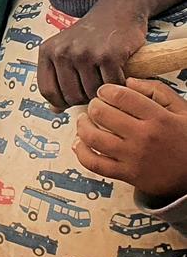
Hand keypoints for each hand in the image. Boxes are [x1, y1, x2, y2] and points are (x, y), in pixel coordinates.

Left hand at [36, 2, 145, 108]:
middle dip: (85, 98)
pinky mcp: (109, 55)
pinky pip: (112, 85)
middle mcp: (63, 51)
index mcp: (47, 51)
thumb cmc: (90, 36)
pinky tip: (120, 76)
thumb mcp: (65, 50)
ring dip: (103, 93)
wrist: (118, 11)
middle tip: (96, 88)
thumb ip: (56, 77)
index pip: (47, 91)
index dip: (61, 102)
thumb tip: (53, 110)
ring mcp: (85, 53)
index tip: (73, 101)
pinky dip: (118, 86)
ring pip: (92, 93)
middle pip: (71, 96)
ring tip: (107, 81)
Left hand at [74, 78, 186, 198]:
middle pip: (101, 114)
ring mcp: (134, 157)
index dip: (106, 90)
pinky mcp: (128, 175)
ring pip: (93, 137)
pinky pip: (95, 164)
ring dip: (82, 125)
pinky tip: (80, 143)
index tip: (105, 92)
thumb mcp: (183, 110)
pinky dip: (81, 152)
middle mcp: (143, 137)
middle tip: (96, 105)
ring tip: (84, 120)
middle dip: (93, 105)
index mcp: (158, 118)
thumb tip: (128, 81)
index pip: (119, 96)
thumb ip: (157, 91)